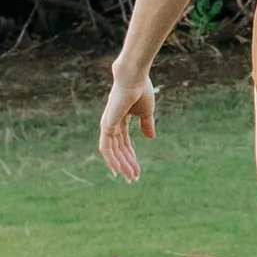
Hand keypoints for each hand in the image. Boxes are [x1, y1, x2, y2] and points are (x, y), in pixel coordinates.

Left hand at [98, 60, 156, 180]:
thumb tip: (150, 137)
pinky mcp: (106, 126)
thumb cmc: (141, 90)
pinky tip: (120, 169)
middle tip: (134, 178)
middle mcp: (111, 123)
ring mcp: (107, 125)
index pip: (124, 143)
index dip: (131, 156)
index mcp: (120, 119)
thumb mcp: (146, 111)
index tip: (138, 170)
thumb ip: (146, 125)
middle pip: (118, 149)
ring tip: (131, 176)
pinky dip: (112, 159)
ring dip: (121, 165)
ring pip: (112, 152)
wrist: (134, 78)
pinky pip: (107, 148)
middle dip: (126, 164)